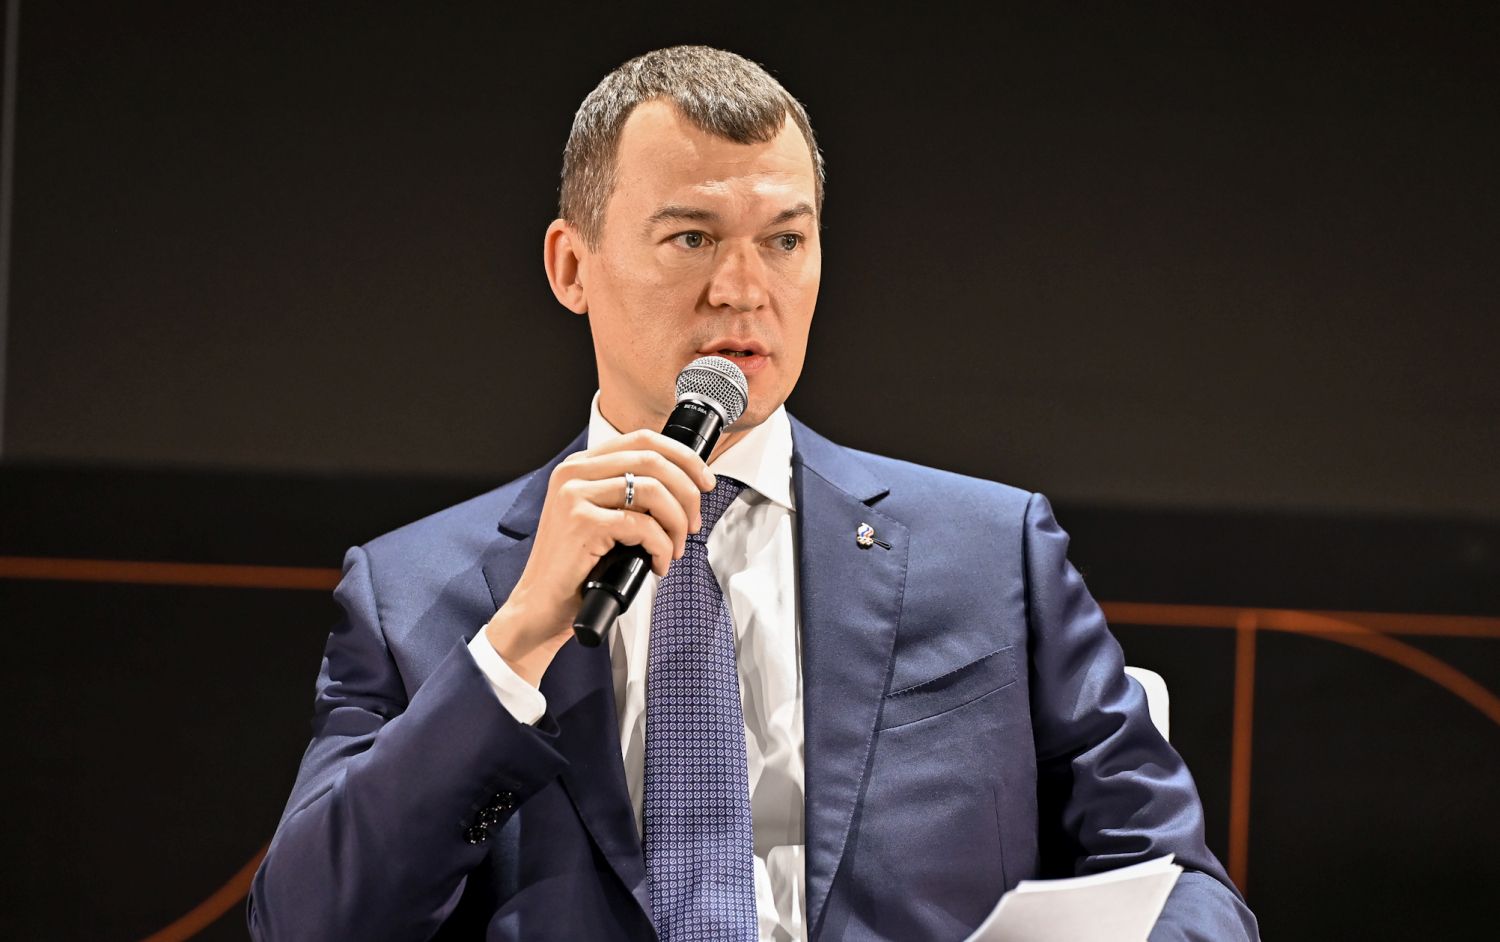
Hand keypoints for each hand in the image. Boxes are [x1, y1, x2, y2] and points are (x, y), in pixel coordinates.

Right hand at [483, 429, 715, 686]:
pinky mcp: (583, 523)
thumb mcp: (600, 517)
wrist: (541, 605)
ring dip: (676, 523)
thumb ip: (627, 494)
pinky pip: (643, 526)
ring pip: (653, 491)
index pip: (643, 439)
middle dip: (687, 492)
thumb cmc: (574, 567)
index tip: (704, 480)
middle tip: (693, 522)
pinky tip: (657, 563)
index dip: (683, 457)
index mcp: (580, 465)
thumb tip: (680, 489)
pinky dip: (661, 546)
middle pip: (653, 460)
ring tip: (674, 547)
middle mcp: (574, 472)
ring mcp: (576, 495)